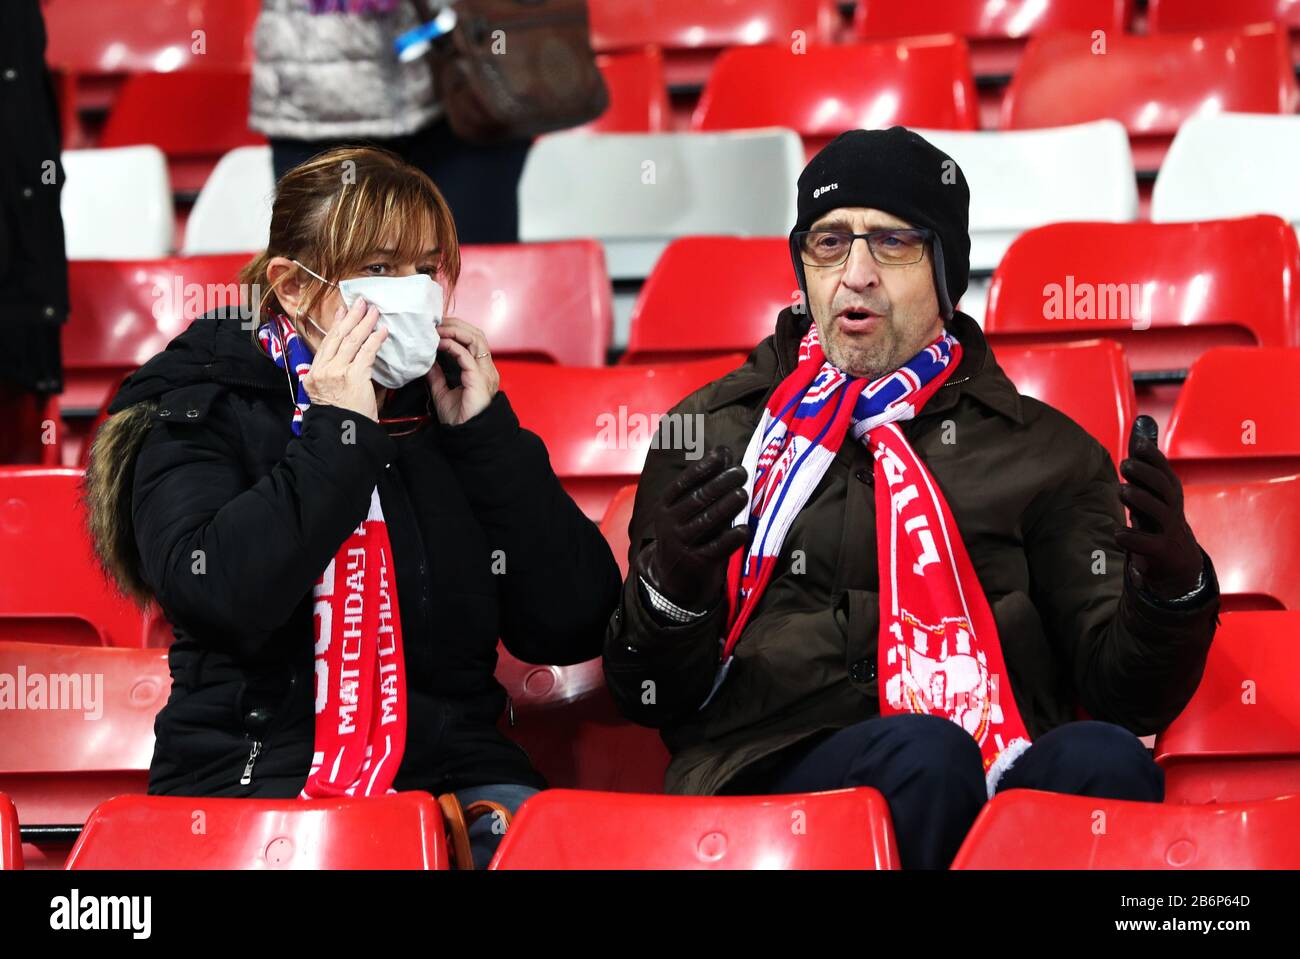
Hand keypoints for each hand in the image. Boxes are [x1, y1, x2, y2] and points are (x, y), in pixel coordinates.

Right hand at [300, 297, 387, 422]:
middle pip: (337, 337)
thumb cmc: (341, 418)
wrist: (341, 435)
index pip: (326, 343)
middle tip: (361, 303)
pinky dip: (375, 340)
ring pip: (352, 341)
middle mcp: (322, 370)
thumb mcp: (329, 394)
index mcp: (314, 373)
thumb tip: (351, 358)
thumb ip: (335, 375)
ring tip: (374, 312)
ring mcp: (337, 372)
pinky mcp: (353, 376)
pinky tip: (382, 331)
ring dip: (365, 323)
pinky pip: (366, 352)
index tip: (343, 310)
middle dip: (351, 317)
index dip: (336, 324)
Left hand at [427, 316, 499, 425]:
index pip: (473, 341)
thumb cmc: (459, 418)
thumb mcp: (442, 392)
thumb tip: (427, 361)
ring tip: (438, 329)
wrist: (467, 435)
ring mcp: (485, 372)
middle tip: (436, 321)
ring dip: (456, 330)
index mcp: (480, 370)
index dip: (456, 329)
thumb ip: (437, 376)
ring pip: (476, 340)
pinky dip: (453, 346)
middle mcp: (486, 368)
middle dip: (457, 324)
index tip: (437, 326)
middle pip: (477, 335)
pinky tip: (440, 343)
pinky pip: (467, 356)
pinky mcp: (479, 379)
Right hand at [640, 446, 750, 612]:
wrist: (673, 577)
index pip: (683, 483)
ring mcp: (681, 544)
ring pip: (706, 522)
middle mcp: (669, 523)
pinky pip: (715, 548)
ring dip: (726, 507)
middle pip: (696, 500)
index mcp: (665, 506)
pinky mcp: (695, 563)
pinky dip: (731, 539)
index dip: (702, 467)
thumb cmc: (687, 533)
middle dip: (720, 484)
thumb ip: (703, 484)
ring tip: (743, 494)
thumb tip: (724, 451)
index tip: (722, 454)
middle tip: (741, 472)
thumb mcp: (684, 510)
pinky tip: (745, 529)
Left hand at [1115, 416, 1204, 599]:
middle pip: (1164, 487)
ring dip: (1140, 500)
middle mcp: (1172, 507)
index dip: (1153, 456)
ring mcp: (1168, 530)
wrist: (1175, 558)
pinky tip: (1118, 533)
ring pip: (1159, 512)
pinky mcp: (1161, 550)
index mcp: (1169, 491)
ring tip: (1122, 491)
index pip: (1164, 469)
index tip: (1136, 445)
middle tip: (1125, 464)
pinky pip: (1148, 544)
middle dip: (1146, 474)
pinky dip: (1132, 538)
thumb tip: (1143, 420)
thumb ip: (1145, 458)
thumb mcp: (1153, 487)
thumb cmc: (1157, 515)